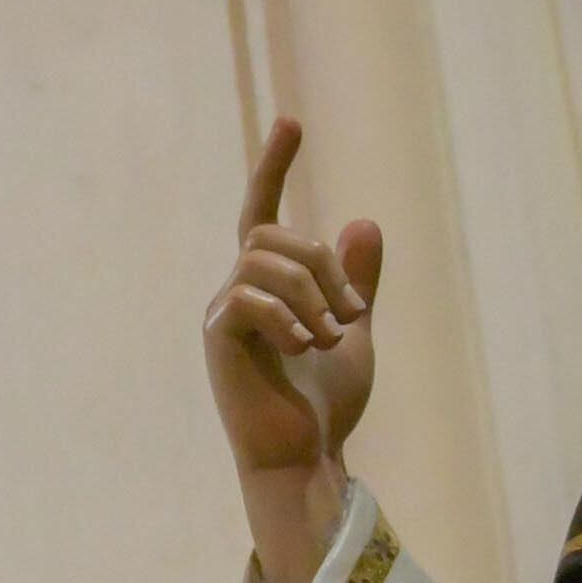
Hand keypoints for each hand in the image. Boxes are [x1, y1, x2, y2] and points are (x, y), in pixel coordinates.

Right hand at [205, 119, 383, 582]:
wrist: (302, 459)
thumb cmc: (323, 407)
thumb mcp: (353, 333)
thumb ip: (355, 284)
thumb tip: (362, 222)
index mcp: (267, 287)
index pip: (263, 212)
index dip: (274, 166)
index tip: (292, 122)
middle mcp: (237, 291)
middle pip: (275, 236)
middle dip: (322, 265)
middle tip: (351, 314)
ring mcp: (223, 314)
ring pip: (266, 262)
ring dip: (311, 294)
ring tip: (330, 339)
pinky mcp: (219, 339)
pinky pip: (248, 297)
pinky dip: (286, 318)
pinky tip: (305, 349)